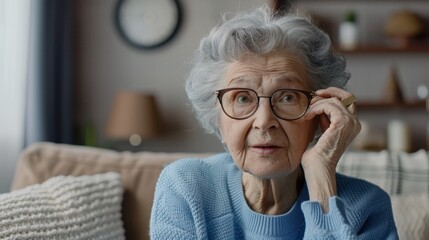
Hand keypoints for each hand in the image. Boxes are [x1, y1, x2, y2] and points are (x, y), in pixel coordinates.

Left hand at [301, 87, 360, 211]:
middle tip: (314, 96)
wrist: (318, 167)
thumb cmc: (317, 154)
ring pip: (334, 100)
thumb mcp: (322, 131)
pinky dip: (316, 107)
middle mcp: (355, 123)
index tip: (317, 97)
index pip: (348, 101)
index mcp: (352, 125)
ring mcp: (351, 122)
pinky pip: (329, 104)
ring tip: (307, 113)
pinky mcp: (342, 123)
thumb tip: (318, 105)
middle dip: (329, 92)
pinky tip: (308, 116)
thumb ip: (324, 119)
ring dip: (317, 103)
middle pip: (347, 95)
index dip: (333, 95)